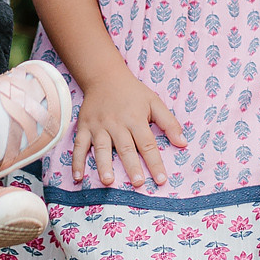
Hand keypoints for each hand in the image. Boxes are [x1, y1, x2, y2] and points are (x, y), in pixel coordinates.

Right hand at [73, 68, 186, 188]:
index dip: (155, 162)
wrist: (104, 76)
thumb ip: (169, 123)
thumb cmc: (132, 92)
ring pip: (102, 148)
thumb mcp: (154, 102)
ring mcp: (98, 126)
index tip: (161, 180)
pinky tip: (78, 176)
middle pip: (125, 148)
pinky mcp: (84, 127)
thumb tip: (183, 143)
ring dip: (104, 165)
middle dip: (132, 166)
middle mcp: (117, 124)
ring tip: (108, 181)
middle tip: (137, 183)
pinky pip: (79, 145)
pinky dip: (77, 161)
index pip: (148, 144)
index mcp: (135, 119)